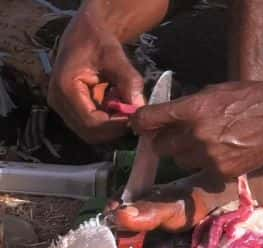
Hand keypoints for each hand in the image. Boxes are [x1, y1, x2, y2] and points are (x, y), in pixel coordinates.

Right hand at [47, 12, 145, 143]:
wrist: (86, 35)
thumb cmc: (98, 42)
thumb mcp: (116, 57)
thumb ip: (128, 81)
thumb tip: (140, 106)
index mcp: (65, 88)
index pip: (91, 122)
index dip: (115, 125)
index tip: (137, 118)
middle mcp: (59, 102)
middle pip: (90, 132)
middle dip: (114, 128)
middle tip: (136, 116)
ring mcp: (63, 107)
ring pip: (91, 131)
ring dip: (112, 125)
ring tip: (127, 108)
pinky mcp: (71, 109)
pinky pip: (92, 124)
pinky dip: (108, 120)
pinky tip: (118, 105)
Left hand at [130, 75, 262, 177]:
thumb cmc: (250, 98)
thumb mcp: (215, 92)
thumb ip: (188, 105)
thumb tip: (167, 117)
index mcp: (193, 109)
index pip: (149, 119)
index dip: (141, 123)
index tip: (140, 126)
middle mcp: (197, 135)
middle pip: (161, 147)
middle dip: (166, 141)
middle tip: (177, 136)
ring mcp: (210, 156)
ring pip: (181, 161)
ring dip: (187, 154)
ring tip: (207, 143)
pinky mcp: (223, 172)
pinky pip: (203, 171)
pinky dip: (209, 164)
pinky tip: (225, 151)